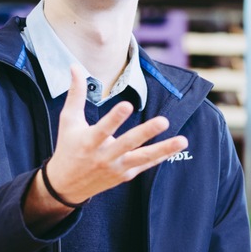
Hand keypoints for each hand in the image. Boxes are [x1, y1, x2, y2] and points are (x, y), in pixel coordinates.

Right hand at [44, 64, 187, 205]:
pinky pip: (145, 165)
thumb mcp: (68, 121)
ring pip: (142, 158)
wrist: (67, 185)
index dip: (115, 118)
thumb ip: (76, 94)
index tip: (127, 105)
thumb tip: (75, 66)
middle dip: (146, 132)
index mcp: (88, 142)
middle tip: (164, 121)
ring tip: (183, 140)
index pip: (103, 129)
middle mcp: (104, 156)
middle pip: (128, 143)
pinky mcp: (125, 175)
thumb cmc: (69, 148)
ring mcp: (116, 167)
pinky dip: (161, 157)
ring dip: (163, 149)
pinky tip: (176, 148)